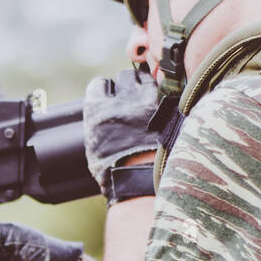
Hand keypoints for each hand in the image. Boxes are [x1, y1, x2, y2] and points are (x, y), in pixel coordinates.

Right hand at [83, 68, 160, 200]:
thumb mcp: (96, 149)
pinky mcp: (165, 105)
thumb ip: (100, 127)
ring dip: (145, 85)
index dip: (106, 91)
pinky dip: (162, 94)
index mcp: (97, 110)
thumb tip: (105, 120)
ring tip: (149, 100)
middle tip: (132, 98)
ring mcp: (144, 100)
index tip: (110, 97)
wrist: (143, 182)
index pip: (99, 85)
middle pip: (123, 78)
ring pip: (144, 78)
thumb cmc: (116, 174)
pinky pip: (163, 89)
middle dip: (127, 85)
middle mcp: (119, 100)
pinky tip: (162, 106)